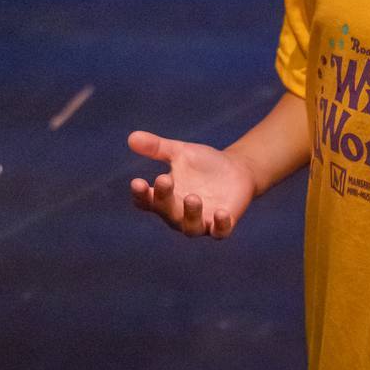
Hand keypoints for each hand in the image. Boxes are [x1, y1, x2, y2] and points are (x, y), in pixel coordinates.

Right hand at [128, 130, 256, 237]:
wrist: (237, 169)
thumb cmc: (203, 163)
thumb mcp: (179, 152)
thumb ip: (157, 147)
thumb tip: (131, 137)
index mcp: (165, 198)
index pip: (146, 201)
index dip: (140, 194)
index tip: (137, 182)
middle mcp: (179, 214)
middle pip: (166, 212)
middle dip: (164, 198)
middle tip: (164, 179)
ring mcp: (201, 221)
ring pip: (191, 227)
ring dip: (191, 214)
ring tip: (192, 197)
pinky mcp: (223, 225)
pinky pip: (220, 231)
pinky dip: (220, 225)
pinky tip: (221, 213)